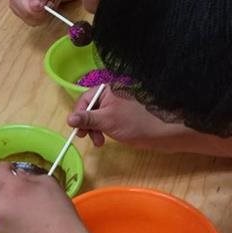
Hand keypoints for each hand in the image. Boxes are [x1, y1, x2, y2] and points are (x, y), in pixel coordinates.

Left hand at [0, 162, 86, 232]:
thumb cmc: (59, 211)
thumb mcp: (48, 183)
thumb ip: (29, 176)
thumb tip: (19, 176)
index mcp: (9, 187)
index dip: (6, 168)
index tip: (13, 171)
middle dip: (3, 186)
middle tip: (20, 191)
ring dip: (5, 203)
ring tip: (25, 210)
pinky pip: (1, 220)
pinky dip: (9, 219)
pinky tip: (25, 223)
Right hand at [9, 0, 61, 24]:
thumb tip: (35, 8)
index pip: (28, 12)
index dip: (41, 10)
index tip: (49, 2)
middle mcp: (15, 5)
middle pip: (32, 20)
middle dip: (44, 11)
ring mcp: (19, 11)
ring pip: (36, 22)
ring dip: (46, 12)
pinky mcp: (25, 15)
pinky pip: (38, 21)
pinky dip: (45, 14)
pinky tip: (46, 4)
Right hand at [68, 86, 184, 149]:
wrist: (163, 132)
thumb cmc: (134, 123)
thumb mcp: (106, 121)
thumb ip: (86, 119)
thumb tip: (68, 119)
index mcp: (107, 90)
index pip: (84, 100)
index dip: (79, 115)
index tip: (78, 130)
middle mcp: (111, 94)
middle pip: (90, 108)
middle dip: (87, 125)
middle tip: (87, 138)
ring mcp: (118, 105)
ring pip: (97, 117)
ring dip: (94, 130)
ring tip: (99, 142)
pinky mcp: (123, 115)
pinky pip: (106, 121)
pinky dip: (103, 130)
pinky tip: (106, 139)